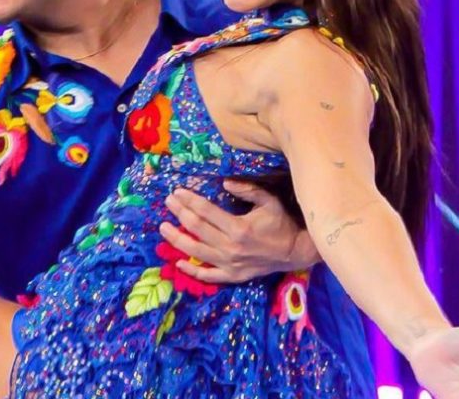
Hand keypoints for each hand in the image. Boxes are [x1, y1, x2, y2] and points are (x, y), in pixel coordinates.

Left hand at [158, 179, 319, 283]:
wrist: (294, 252)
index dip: (189, 201)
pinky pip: (208, 276)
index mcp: (238, 228)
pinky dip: (191, 271)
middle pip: (197, 229)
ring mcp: (230, 264)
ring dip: (177, 239)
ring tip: (163, 228)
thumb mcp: (269, 202)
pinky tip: (178, 263)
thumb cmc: (281, 224)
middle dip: (179, 213)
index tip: (177, 192)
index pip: (206, 212)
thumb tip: (225, 182)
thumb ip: (248, 190)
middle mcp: (230, 247)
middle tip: (168, 202)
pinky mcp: (232, 276)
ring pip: (196, 252)